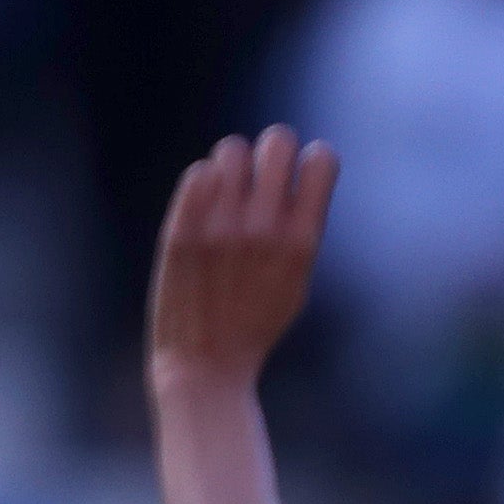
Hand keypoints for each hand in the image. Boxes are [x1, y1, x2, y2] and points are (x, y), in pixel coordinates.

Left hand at [147, 128, 337, 397]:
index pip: (322, 160)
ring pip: (231, 151)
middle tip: (264, 176)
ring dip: (234, 166)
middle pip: (277, 141)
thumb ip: (300, 230)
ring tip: (230, 193)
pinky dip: (204, 186)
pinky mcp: (182, 227)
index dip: (315, 160)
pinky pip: (197, 174)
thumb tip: (296, 175)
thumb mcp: (297, 281)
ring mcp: (219, 225)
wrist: (206, 362)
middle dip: (275, 151)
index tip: (304, 176)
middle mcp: (264, 226)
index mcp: (303, 242)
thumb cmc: (256, 322)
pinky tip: (206, 212)